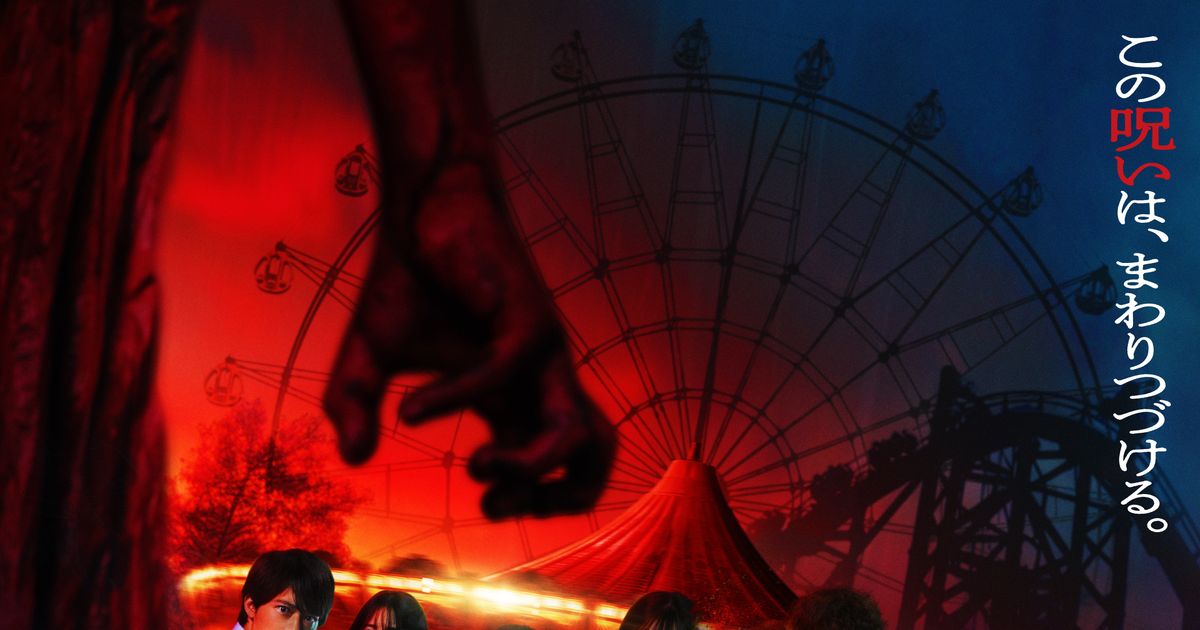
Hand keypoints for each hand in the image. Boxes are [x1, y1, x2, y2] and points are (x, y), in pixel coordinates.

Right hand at [324, 160, 614, 518]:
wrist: (422, 207)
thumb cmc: (408, 279)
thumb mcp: (368, 357)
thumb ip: (353, 407)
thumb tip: (353, 458)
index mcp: (518, 395)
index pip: (559, 462)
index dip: (537, 498)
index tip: (485, 505)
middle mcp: (540, 379)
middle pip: (597, 453)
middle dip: (564, 498)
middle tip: (498, 504)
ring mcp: (541, 350)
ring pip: (578, 431)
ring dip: (534, 466)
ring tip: (479, 469)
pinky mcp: (527, 315)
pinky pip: (505, 368)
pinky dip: (458, 396)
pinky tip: (412, 408)